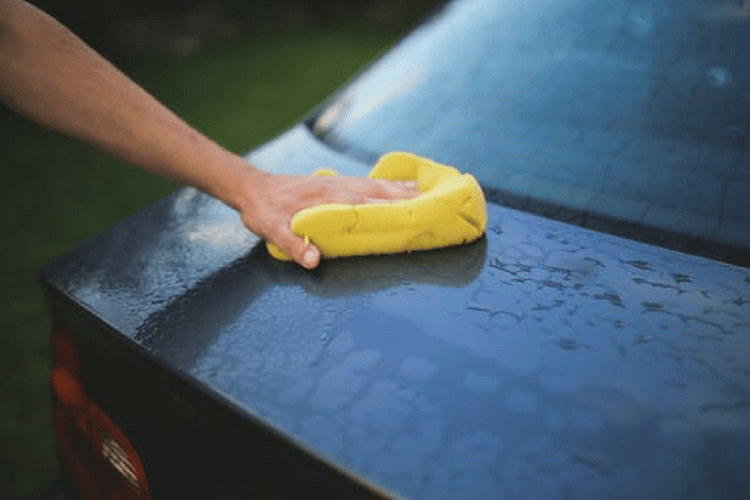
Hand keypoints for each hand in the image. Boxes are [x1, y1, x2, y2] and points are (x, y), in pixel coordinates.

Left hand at [238, 169, 418, 268]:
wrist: (252, 187)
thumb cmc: (263, 210)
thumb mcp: (270, 229)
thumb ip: (292, 243)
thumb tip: (313, 261)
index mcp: (326, 199)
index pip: (365, 204)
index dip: (390, 208)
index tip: (414, 214)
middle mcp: (337, 187)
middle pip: (379, 192)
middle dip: (406, 198)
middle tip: (434, 204)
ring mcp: (339, 183)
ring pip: (377, 185)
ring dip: (402, 189)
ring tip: (428, 193)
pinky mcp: (336, 182)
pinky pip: (369, 182)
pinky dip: (389, 183)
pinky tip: (402, 186)